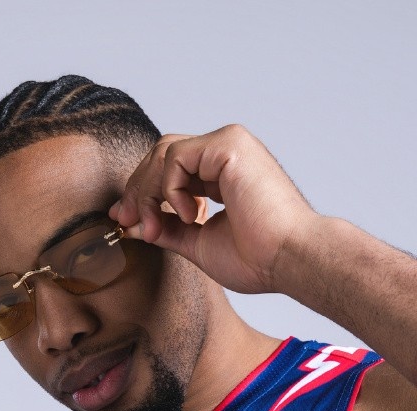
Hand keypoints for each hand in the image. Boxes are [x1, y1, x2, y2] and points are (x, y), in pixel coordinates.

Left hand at [110, 125, 320, 294]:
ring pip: (164, 153)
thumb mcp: (199, 243)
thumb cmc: (258, 259)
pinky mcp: (228, 145)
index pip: (171, 169)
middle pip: (162, 155)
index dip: (143, 193)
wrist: (290, 259)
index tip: (127, 221)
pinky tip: (189, 215)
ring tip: (156, 226)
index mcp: (222, 175)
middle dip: (138, 189)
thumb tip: (137, 225)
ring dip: (149, 192)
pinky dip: (170, 188)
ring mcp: (228, 145)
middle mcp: (225, 154)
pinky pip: (176, 157)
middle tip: (126, 220)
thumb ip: (170, 229)